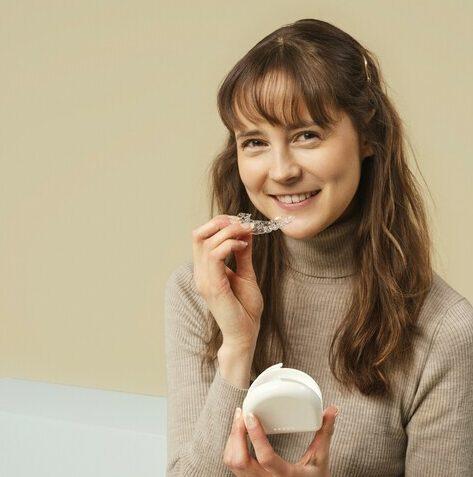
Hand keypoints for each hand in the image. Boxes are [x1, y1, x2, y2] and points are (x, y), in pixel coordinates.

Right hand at [192, 214, 263, 348]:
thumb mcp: (246, 273)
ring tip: (247, 232)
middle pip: (199, 234)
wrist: (245, 334)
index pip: (201, 236)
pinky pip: (215, 255)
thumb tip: (244, 230)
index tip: (242, 222)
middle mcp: (200, 272)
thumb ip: (242, 253)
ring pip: (207, 242)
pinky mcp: (213, 286)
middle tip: (243, 223)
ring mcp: (204, 279)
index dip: (219, 223)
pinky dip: (230, 245)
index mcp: (205, 269)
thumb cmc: (245, 308)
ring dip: (229, 231)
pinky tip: (243, 246)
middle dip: (221, 222)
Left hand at [223, 406, 338, 476]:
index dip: (256, 435)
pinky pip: (233, 465)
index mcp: (286, 476)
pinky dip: (233, 447)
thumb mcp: (321, 460)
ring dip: (233, 439)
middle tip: (243, 413)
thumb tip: (332, 410)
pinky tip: (239, 434)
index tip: (251, 415)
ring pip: (232, 462)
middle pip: (240, 460)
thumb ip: (324, 434)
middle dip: (237, 433)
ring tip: (240, 420)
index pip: (266, 457)